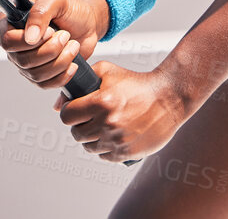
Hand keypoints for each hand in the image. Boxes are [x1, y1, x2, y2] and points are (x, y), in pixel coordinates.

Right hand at [0, 0, 108, 89]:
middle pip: (23, 60)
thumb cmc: (70, 8)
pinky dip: (62, 75)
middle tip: (65, 36)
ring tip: (72, 46)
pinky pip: (46, 84)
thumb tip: (29, 37)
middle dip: (51, 50)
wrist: (87, 23)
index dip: (28, 41)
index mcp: (11, 22)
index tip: (49, 31)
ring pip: (36, 74)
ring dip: (60, 61)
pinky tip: (72, 63)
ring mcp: (26, 61)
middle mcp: (15, 44)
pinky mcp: (40, 74)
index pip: (7, 40)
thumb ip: (39, 13)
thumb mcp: (55, 0)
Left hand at [56, 62, 190, 162]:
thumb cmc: (136, 83)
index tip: (75, 109)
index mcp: (101, 102)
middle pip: (76, 134)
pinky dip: (105, 148)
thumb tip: (59, 104)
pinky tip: (112, 136)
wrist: (168, 98)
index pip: (67, 116)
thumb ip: (80, 82)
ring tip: (101, 127)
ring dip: (92, 138)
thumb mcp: (107, 71)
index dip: (69, 112)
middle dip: (79, 125)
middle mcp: (108, 123)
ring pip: (89, 147)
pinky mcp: (128, 153)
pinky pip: (105, 156)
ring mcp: (118, 140)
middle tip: (89, 118)